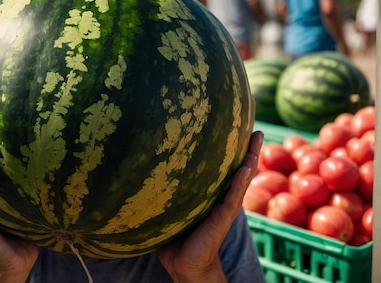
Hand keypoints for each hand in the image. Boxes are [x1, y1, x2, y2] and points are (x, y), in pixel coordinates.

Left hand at [156, 130, 262, 282]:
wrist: (185, 265)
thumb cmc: (174, 237)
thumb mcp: (168, 208)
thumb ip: (160, 190)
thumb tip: (135, 171)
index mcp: (211, 194)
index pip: (222, 167)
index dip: (229, 149)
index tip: (234, 127)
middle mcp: (220, 198)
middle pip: (238, 168)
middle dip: (248, 148)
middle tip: (256, 128)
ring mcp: (223, 208)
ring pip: (241, 178)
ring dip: (250, 158)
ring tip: (257, 139)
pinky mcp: (221, 219)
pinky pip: (232, 198)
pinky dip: (239, 182)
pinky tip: (246, 168)